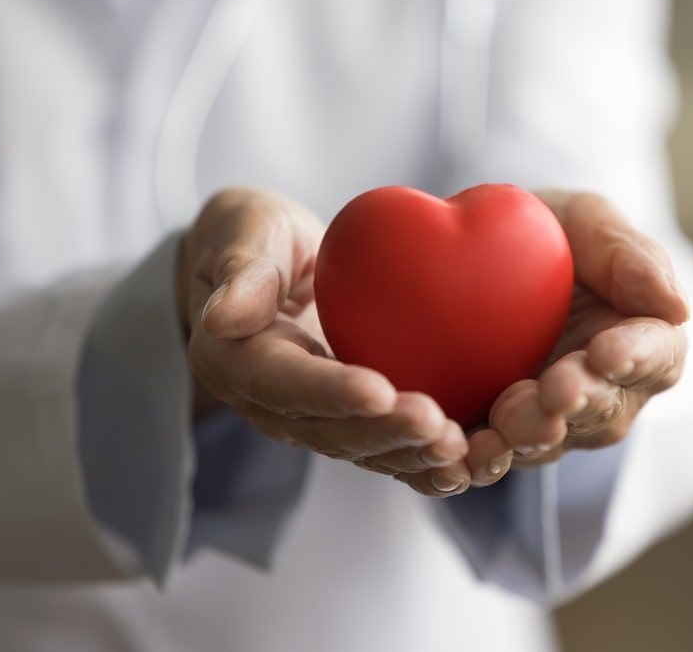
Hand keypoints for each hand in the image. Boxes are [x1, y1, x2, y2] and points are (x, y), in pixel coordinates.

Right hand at [177, 189, 475, 496]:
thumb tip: (221, 317)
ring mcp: (313, 417)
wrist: (266, 268)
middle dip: (385, 433)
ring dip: (412, 456)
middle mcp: (273, 404)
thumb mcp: (243, 230)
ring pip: (363, 449)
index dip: (330, 392)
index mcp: (237, 361)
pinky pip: (386, 446)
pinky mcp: (349, 418)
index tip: (379, 390)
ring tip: (463, 451)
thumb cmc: (254, 234)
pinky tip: (471, 461)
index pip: (284, 383)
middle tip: (438, 426)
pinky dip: (424, 460)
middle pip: (330, 431)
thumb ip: (240, 269)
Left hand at [479, 190, 689, 467]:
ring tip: (508, 419)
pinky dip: (484, 458)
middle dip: (580, 400)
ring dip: (531, 433)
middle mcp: (605, 390)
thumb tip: (679, 309)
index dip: (636, 358)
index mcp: (641, 338)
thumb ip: (630, 256)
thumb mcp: (585, 221)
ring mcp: (553, 418)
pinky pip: (497, 457)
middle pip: (604, 409)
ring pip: (553, 440)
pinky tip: (467, 449)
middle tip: (557, 390)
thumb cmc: (547, 231)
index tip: (607, 352)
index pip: (656, 356)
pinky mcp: (500, 434)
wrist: (477, 254)